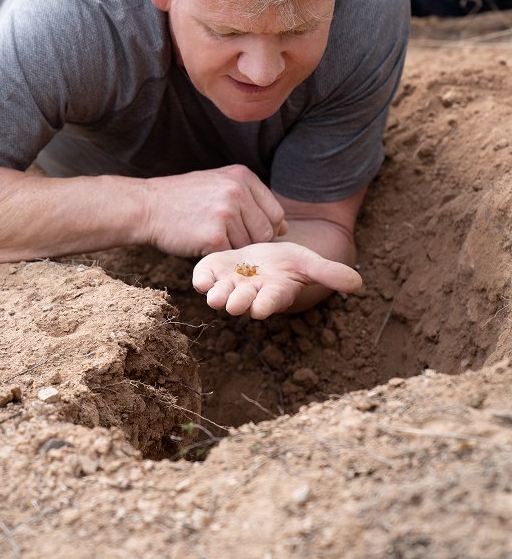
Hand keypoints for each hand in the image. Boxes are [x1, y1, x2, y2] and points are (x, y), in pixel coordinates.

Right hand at [141, 165, 287, 257]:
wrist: (147, 207)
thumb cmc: (182, 199)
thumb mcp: (218, 184)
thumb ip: (250, 199)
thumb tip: (284, 226)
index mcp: (242, 176)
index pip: (275, 212)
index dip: (266, 229)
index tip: (246, 233)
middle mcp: (237, 191)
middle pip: (266, 232)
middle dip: (252, 242)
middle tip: (228, 240)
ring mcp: (227, 213)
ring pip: (249, 246)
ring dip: (234, 250)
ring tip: (211, 238)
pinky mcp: (215, 236)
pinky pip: (230, 255)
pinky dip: (219, 256)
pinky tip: (202, 244)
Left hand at [192, 241, 361, 318]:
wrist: (260, 250)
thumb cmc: (286, 262)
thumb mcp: (308, 263)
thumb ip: (330, 273)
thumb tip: (359, 284)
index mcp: (273, 293)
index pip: (270, 303)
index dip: (266, 305)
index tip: (261, 307)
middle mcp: (249, 293)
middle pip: (243, 302)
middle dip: (239, 302)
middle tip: (235, 303)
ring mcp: (228, 284)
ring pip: (219, 295)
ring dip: (217, 296)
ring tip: (214, 295)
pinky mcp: (211, 272)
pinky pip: (202, 279)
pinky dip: (200, 279)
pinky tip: (201, 277)